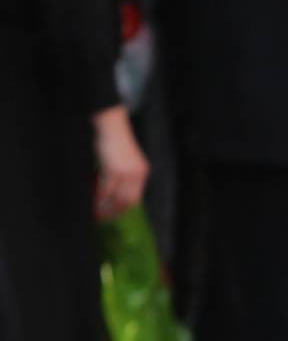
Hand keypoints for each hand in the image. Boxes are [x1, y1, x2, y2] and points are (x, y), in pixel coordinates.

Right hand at [92, 106, 148, 221]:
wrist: (109, 122)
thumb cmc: (111, 139)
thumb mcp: (122, 159)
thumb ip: (120, 174)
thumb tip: (110, 191)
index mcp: (141, 172)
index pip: (135, 197)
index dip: (123, 208)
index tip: (113, 215)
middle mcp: (137, 174)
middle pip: (127, 201)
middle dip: (114, 212)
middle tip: (102, 218)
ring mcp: (127, 173)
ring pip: (116, 198)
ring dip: (105, 208)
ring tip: (95, 214)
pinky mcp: (115, 170)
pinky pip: (106, 189)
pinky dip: (98, 198)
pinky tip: (92, 203)